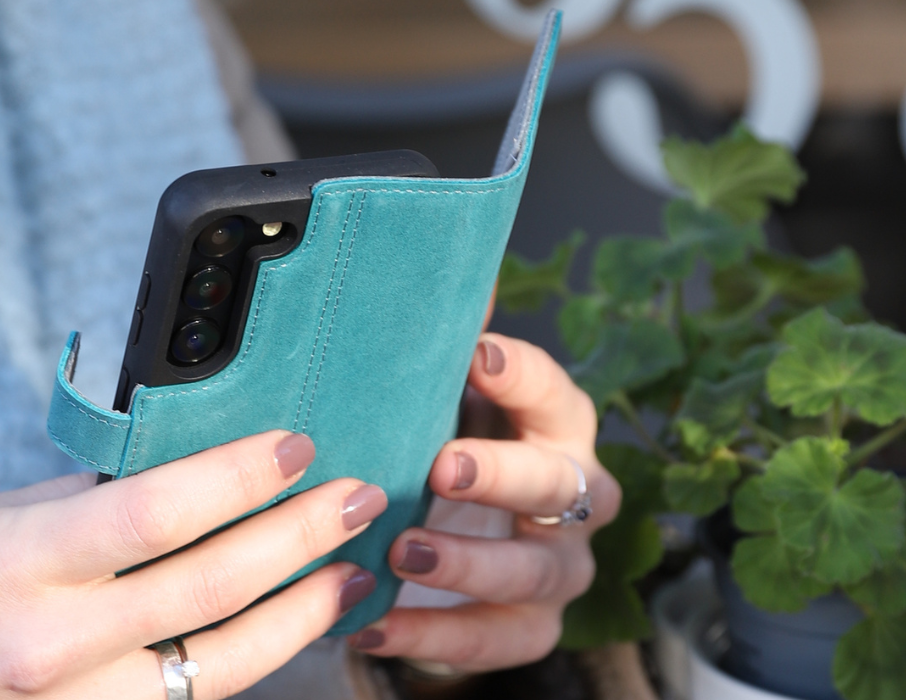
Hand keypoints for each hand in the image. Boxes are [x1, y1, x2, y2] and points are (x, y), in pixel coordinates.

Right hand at [0, 431, 387, 698]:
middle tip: (356, 496)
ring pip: (224, 661)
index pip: (154, 511)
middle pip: (210, 584)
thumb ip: (71, 506)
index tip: (294, 445)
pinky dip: (247, 661)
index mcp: (18, 562)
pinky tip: (283, 628)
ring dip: (299, 611)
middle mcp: (54, 641)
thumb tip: (164, 469)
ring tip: (350, 571)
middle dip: (299, 535)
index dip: (238, 475)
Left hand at [349, 332, 618, 670]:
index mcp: (556, 428)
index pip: (554, 394)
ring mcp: (559, 567)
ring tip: (401, 552)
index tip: (475, 359)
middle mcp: (576, 496)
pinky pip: (491, 639)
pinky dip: (430, 636)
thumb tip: (421, 253)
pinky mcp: (530, 627)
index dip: (521, 376)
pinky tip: (371, 622)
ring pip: (530, 571)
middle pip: (556, 484)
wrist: (445, 546)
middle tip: (441, 468)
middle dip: (500, 475)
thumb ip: (438, 345)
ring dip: (467, 563)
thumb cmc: (446, 449)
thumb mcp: (441, 401)